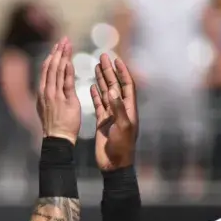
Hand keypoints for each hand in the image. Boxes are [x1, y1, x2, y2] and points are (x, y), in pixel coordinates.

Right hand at [35, 38, 80, 141]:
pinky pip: (67, 82)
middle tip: (64, 39)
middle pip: (51, 66)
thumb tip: (51, 85)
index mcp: (42, 92)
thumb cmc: (55, 127)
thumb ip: (49, 94)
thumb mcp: (47, 107)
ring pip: (58, 71)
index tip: (57, 46)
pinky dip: (68, 70)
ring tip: (67, 44)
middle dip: (58, 51)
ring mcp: (55, 95)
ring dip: (63, 56)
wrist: (57, 140)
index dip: (52, 56)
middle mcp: (46, 91)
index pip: (47, 69)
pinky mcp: (65, 101)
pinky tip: (70, 60)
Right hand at [90, 51, 138, 171]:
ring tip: (96, 65)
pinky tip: (92, 85)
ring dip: (102, 79)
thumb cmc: (122, 147)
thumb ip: (118, 108)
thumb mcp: (122, 127)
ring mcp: (111, 115)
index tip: (116, 59)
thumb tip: (113, 90)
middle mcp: (121, 109)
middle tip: (102, 56)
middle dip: (109, 71)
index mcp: (129, 109)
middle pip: (115, 85)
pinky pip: (99, 104)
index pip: (127, 85)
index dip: (122, 71)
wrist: (114, 165)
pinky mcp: (102, 122)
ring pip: (107, 93)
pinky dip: (95, 94)